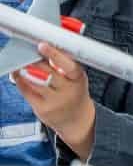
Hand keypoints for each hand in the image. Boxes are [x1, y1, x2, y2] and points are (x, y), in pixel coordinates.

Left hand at [14, 43, 94, 158]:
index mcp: (78, 78)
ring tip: (22, 66)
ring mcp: (55, 101)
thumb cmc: (74, 93)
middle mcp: (69, 90)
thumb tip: (43, 50)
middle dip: (34, 62)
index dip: (54, 54)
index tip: (42, 46)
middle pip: (47, 72)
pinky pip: (26, 91)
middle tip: (27, 54)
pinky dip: (20, 82)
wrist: (77, 119)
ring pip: (34, 81)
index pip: (68, 65)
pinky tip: (20, 77)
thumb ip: (62, 65)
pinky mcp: (43, 109)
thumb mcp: (75, 78)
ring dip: (24, 71)